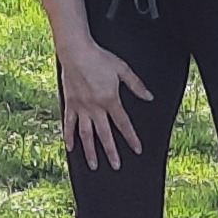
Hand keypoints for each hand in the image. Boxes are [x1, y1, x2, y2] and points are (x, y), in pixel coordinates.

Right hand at [57, 36, 151, 170]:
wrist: (76, 51)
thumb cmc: (99, 58)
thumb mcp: (122, 69)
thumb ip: (136, 85)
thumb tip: (149, 97)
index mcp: (110, 100)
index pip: (123, 124)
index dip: (131, 138)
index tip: (137, 150)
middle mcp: (95, 107)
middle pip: (104, 134)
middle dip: (111, 152)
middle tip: (116, 166)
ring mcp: (81, 107)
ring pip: (86, 134)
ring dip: (90, 151)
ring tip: (94, 165)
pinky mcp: (70, 104)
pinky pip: (69, 123)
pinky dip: (68, 136)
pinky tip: (70, 148)